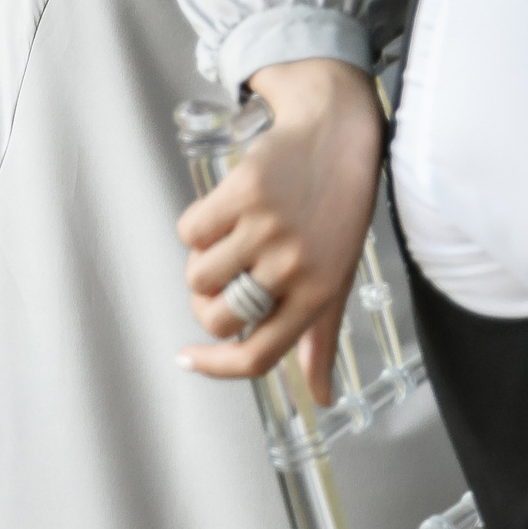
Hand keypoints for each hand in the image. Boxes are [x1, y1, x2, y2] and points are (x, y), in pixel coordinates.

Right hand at [175, 56, 382, 400]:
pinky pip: (190, 230)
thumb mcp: (340, 274)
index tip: (188, 357)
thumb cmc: (339, 207)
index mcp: (319, 294)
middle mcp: (295, 267)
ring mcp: (269, 229)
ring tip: (231, 235)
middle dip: (206, 304)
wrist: (339, 130)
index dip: (214, 365)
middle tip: (223, 276)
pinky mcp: (244, 192)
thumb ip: (322, 338)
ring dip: (202, 260)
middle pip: (217, 318)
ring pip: (198, 275)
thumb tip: (321, 397)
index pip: (257, 356)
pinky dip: (197, 224)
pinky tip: (224, 208)